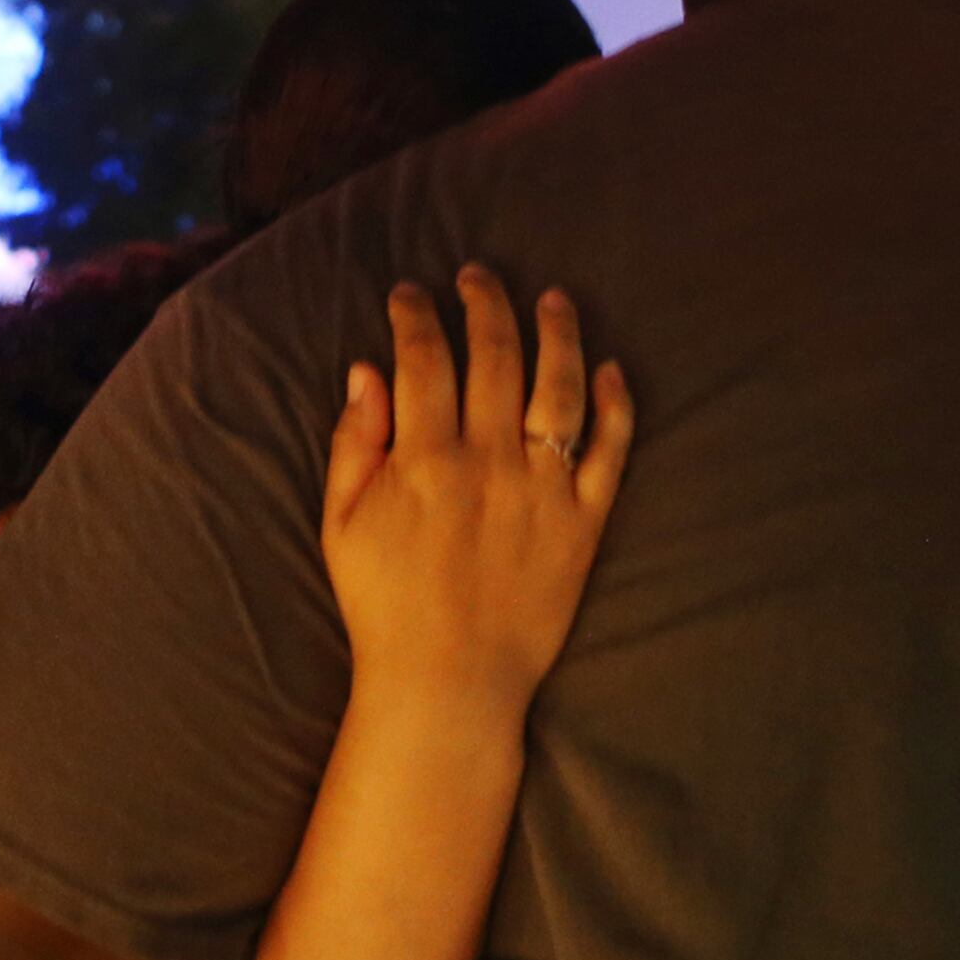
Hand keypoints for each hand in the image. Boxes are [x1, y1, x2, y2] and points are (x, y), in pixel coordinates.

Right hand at [320, 268, 632, 722]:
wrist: (448, 683)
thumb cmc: (384, 604)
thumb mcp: (342, 522)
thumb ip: (354, 441)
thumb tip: (366, 369)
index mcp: (424, 458)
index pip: (424, 358)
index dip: (415, 314)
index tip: (409, 293)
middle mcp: (489, 461)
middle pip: (495, 354)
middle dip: (484, 302)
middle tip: (477, 276)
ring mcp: (543, 490)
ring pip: (560, 386)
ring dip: (558, 332)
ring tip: (553, 299)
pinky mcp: (585, 523)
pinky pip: (610, 451)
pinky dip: (616, 405)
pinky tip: (611, 369)